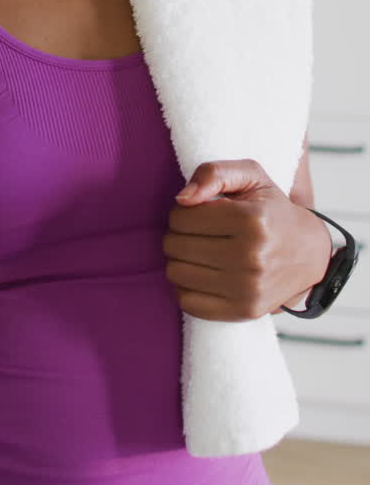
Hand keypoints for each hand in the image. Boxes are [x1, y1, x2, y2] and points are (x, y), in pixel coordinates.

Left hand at [162, 159, 333, 321]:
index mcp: (251, 219)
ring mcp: (249, 288)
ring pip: (176, 273)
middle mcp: (252, 256)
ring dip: (178, 260)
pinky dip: (184, 287)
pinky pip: (187, 302)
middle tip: (196, 233)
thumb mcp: (251, 176)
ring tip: (197, 252)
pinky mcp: (245, 311)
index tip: (196, 213)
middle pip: (175, 245)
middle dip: (177, 235)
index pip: (181, 217)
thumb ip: (213, 173)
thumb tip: (182, 198)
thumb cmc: (271, 210)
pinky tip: (200, 274)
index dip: (180, 212)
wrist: (309, 254)